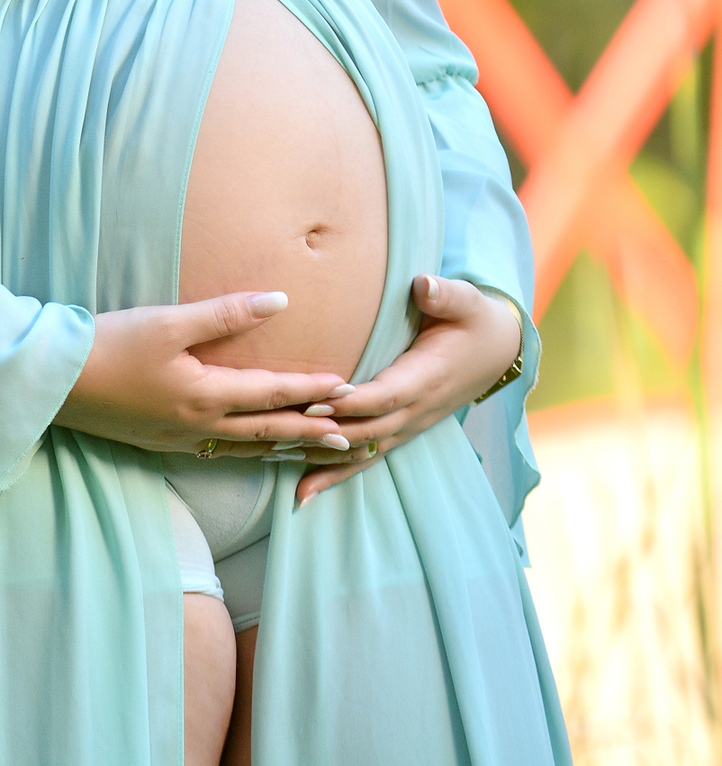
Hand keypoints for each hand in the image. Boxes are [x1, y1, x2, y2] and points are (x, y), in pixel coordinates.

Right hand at [55, 291, 349, 455]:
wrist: (57, 383)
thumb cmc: (111, 346)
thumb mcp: (169, 322)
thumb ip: (226, 313)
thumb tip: (280, 301)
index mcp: (205, 397)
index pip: (272, 394)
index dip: (313, 391)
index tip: (349, 390)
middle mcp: (200, 426)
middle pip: (269, 432)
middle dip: (311, 433)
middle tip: (353, 438)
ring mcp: (181, 439)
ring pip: (247, 448)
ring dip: (285, 446)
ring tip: (314, 449)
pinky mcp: (163, 441)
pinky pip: (222, 451)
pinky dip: (251, 451)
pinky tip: (253, 448)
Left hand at [294, 274, 523, 502]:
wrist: (498, 350)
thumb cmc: (474, 320)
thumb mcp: (466, 300)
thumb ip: (444, 294)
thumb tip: (424, 284)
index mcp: (426, 378)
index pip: (385, 395)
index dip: (352, 401)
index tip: (317, 400)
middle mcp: (416, 410)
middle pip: (366, 430)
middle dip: (323, 432)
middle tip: (279, 429)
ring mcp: (409, 426)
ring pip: (362, 452)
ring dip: (322, 460)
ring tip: (278, 464)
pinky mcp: (401, 431)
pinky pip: (367, 457)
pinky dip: (335, 474)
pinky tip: (303, 492)